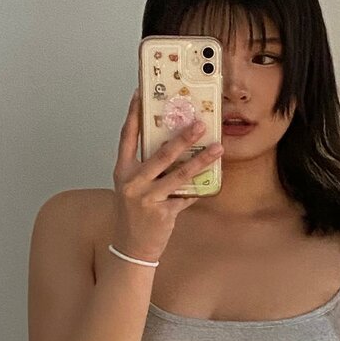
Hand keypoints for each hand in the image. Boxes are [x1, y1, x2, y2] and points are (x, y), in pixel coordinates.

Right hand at [110, 88, 223, 262]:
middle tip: (199, 123)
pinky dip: (200, 189)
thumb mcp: (132, 187)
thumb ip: (146, 167)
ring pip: (179, 175)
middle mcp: (133, 183)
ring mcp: (148, 199)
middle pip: (160, 154)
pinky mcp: (163, 214)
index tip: (142, 93)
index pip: (128, 136)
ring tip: (217, 148)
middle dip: (182, 137)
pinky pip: (187, 197)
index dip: (134, 113)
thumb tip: (172, 143)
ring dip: (201, 160)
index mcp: (122, 171)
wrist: (131, 248)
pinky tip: (213, 180)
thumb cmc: (134, 214)